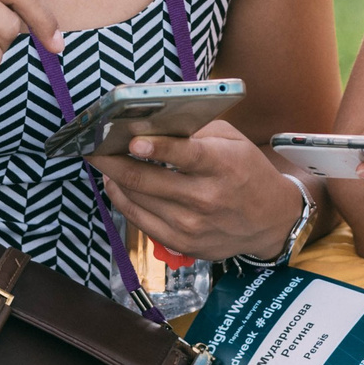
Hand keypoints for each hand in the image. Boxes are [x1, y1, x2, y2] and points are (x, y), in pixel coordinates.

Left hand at [93, 123, 310, 260]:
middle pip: (146, 180)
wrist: (270, 220)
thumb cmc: (247, 171)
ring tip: (102, 161)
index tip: (130, 139)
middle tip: (93, 146)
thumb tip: (152, 121)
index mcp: (222, 165)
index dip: (154, 147)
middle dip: (112, 160)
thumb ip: (195, 129)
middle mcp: (206, 197)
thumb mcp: (232, 139)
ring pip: (136, 200)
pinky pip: (140, 221)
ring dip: (113, 178)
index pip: (184, 155)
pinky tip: (117, 185)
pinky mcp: (182, 243)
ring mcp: (192, 225)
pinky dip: (123, 200)